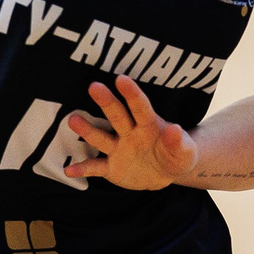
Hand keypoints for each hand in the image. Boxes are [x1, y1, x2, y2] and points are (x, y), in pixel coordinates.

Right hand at [63, 77, 198, 189]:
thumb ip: (180, 143)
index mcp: (149, 125)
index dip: (132, 93)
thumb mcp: (184, 153)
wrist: (165, 174)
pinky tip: (69, 171)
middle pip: (117, 116)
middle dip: (107, 102)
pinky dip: (83, 169)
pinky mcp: (111, 167)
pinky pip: (95, 167)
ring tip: (73, 120)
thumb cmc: (176, 156)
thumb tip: (175, 130)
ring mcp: (118, 149)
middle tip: (94, 86)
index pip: (141, 107)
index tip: (121, 79)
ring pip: (101, 138)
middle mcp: (130, 132)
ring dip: (88, 130)